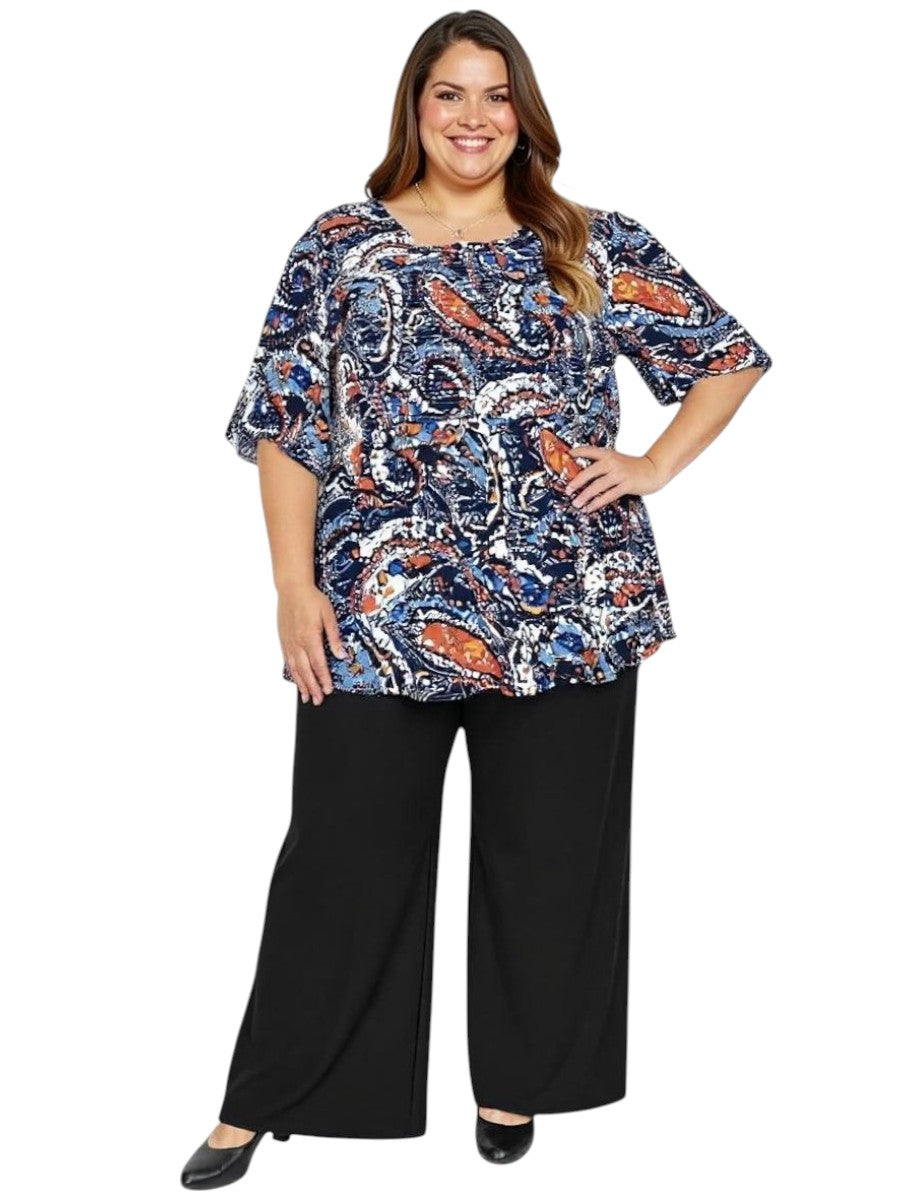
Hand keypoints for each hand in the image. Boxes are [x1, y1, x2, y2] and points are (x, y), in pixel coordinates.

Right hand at [277, 583, 346, 704]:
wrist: (292, 588)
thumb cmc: (311, 599)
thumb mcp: (329, 615)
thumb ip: (334, 636)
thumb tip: (341, 654)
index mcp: (310, 637)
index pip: (318, 664)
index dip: (323, 679)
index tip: (328, 690)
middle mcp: (297, 643)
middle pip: (305, 671)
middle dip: (313, 687)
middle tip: (318, 700)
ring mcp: (289, 642)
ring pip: (295, 669)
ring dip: (301, 684)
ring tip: (307, 697)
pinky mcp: (284, 640)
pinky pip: (287, 661)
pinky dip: (292, 673)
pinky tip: (296, 680)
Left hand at [564, 447, 667, 512]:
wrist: (653, 469)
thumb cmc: (633, 467)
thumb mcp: (617, 460)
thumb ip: (603, 464)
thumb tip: (584, 474)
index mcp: (608, 454)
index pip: (589, 451)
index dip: (578, 452)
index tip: (567, 456)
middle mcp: (612, 463)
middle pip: (589, 472)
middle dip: (576, 482)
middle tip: (567, 490)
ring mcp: (619, 474)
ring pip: (597, 486)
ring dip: (585, 496)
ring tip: (576, 503)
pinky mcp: (626, 485)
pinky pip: (608, 495)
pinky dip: (597, 503)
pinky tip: (589, 508)